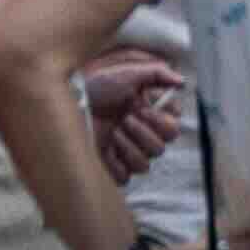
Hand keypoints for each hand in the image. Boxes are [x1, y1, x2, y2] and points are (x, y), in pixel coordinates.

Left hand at [76, 53, 186, 180]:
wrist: (67, 102)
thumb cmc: (97, 85)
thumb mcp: (128, 72)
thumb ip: (158, 73)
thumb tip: (182, 81)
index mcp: (150, 114)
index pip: (173, 128)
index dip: (161, 120)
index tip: (143, 106)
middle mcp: (141, 135)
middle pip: (162, 148)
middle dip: (143, 132)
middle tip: (125, 118)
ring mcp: (127, 152)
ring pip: (145, 165)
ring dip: (128, 146)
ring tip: (113, 130)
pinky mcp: (112, 166)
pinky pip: (126, 176)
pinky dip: (116, 162)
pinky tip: (106, 147)